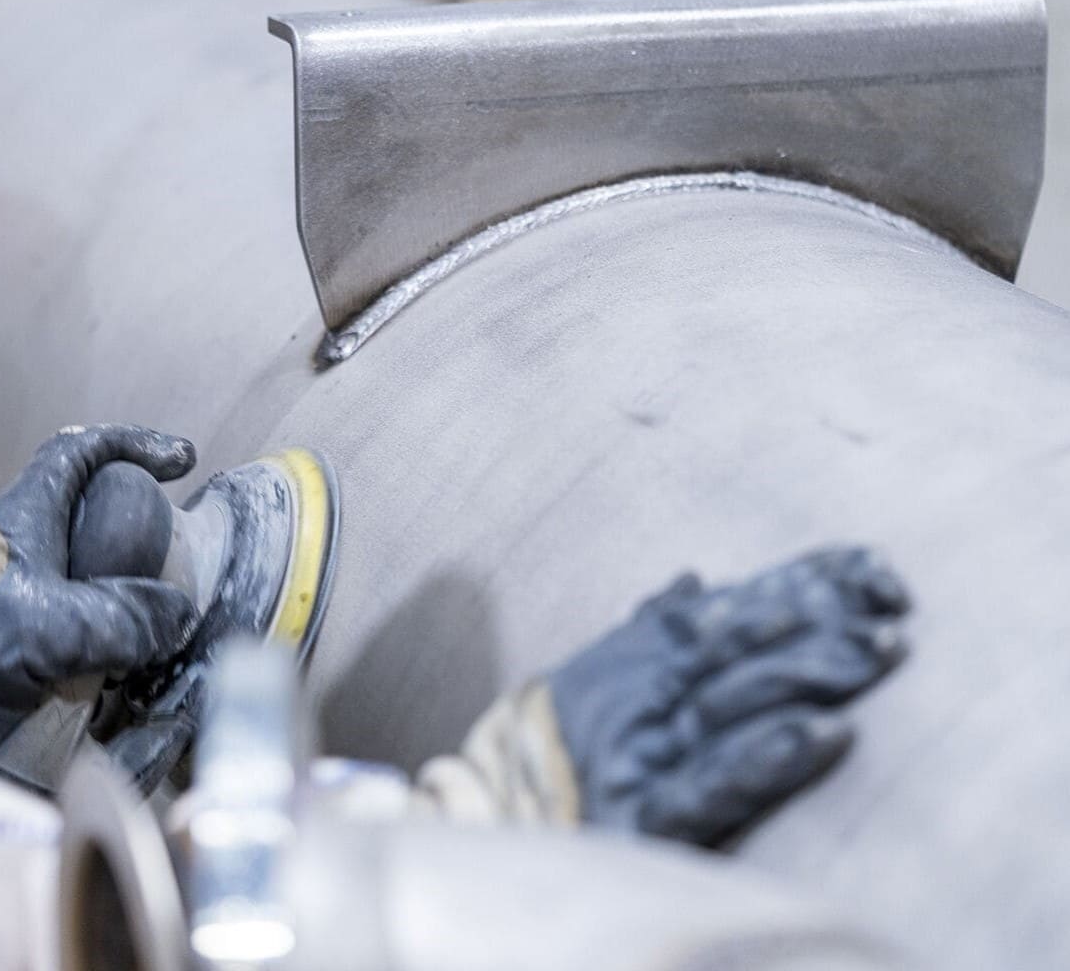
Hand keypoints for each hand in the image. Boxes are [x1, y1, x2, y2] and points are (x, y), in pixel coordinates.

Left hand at [0, 424, 198, 779]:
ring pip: (83, 580)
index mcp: (26, 516)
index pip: (81, 451)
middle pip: (90, 521)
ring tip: (155, 636)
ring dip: (122, 604)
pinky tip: (124, 675)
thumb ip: (125, 618)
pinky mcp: (6, 641)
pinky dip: (102, 647)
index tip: (178, 462)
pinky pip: (70, 632)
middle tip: (172, 571)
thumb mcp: (55, 627)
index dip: (133, 445)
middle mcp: (18, 546)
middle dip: (137, 543)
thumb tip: (175, 613)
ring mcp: (11, 594)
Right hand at [548, 546, 909, 844]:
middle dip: (815, 623)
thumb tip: (692, 580)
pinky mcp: (644, 821)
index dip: (802, 581)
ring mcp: (643, 754)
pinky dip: (767, 757)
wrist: (497, 817)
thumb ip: (655, 629)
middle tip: (890, 610)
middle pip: (736, 646)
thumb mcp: (606, 677)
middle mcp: (644, 693)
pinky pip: (713, 785)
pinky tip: (825, 735)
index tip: (875, 565)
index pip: (733, 605)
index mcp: (644, 656)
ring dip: (805, 673)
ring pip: (730, 701)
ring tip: (875, 653)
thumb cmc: (567, 746)